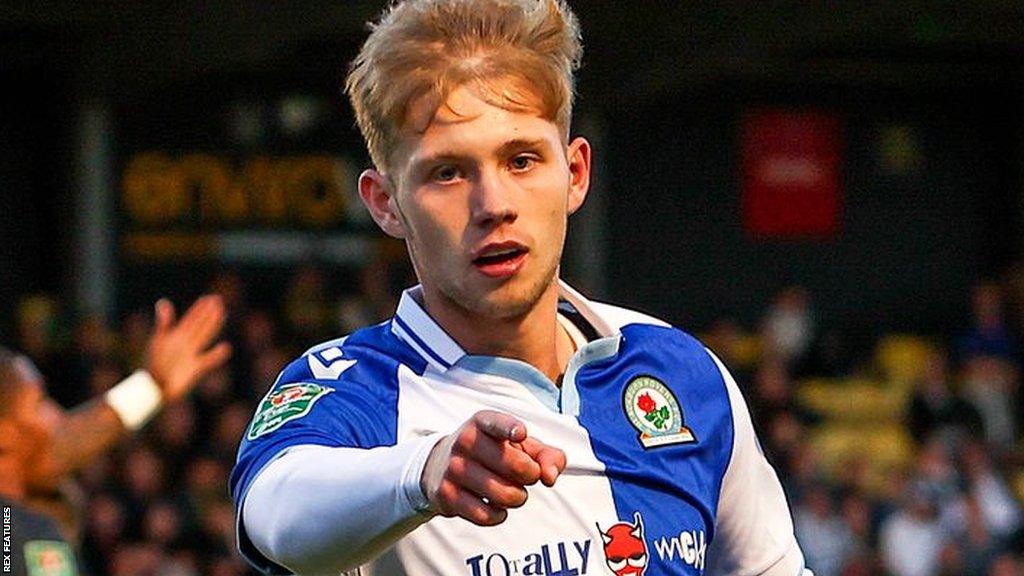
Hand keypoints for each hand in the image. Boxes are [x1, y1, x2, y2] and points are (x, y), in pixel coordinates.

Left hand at [146, 295, 231, 403]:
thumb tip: (164, 302)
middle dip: (208, 313)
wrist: (153, 389)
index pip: (191, 319)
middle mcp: (185, 344)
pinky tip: (226, 348)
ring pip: (205, 337)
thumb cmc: (152, 366)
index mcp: (176, 336)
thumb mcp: (158, 341)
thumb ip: (164, 323)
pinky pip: (209, 360)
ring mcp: (191, 355)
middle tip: (218, 300)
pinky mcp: (196, 369)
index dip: (199, 309)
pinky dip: (217, 355)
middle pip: (200, 325)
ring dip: (213, 325)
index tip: (208, 298)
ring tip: (222, 314)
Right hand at [420, 410, 566, 525]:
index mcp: (483, 422)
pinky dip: (499, 515)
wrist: (440, 465)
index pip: (497, 423)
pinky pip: (486, 515)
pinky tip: (496, 506)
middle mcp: (465, 441)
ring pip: (505, 495)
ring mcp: (453, 468)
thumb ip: (547, 455)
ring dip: (518, 498)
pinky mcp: (446, 494)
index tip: (521, 434)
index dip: (510, 429)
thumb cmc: (492, 452)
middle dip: (531, 476)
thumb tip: (549, 477)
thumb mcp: (520, 445)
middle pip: (517, 467)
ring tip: (513, 491)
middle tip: (527, 476)